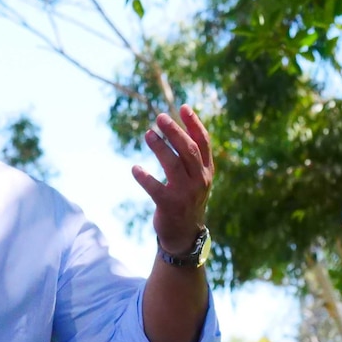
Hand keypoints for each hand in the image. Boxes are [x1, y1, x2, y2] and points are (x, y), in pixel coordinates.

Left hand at [132, 105, 213, 253]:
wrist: (185, 234)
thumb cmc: (187, 199)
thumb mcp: (195, 177)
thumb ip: (191, 156)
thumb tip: (179, 125)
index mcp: (206, 170)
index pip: (203, 142)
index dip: (194, 124)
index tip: (183, 107)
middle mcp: (199, 180)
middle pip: (188, 150)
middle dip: (174, 132)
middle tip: (160, 117)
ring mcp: (186, 193)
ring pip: (173, 165)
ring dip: (160, 148)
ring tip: (148, 134)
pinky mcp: (170, 205)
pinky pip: (156, 188)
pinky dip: (144, 177)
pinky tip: (135, 168)